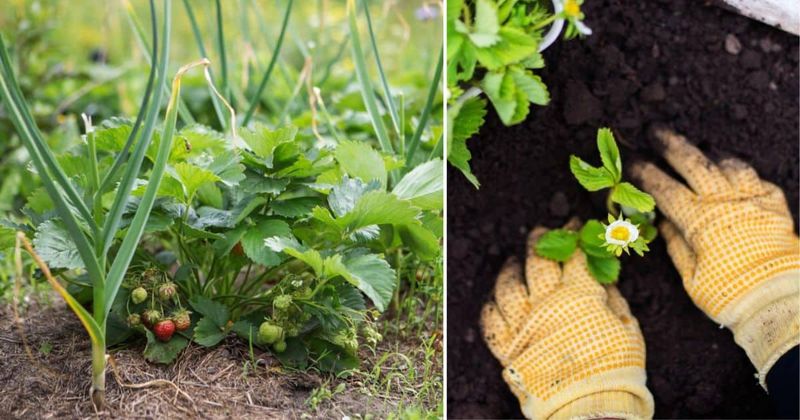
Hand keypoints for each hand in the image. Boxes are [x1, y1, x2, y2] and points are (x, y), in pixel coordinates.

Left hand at [481, 222, 653, 419]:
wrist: (590, 407)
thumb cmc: (615, 369)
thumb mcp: (627, 328)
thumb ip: (613, 299)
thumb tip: (603, 278)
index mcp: (579, 296)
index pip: (574, 255)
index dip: (575, 237)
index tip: (575, 226)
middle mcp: (546, 304)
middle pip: (537, 261)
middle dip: (539, 241)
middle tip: (540, 233)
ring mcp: (523, 324)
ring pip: (508, 285)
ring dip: (511, 270)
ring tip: (514, 262)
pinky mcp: (506, 346)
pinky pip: (490, 318)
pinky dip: (491, 305)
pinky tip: (496, 298)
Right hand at [632, 127, 799, 386]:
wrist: (780, 299)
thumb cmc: (730, 294)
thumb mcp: (691, 278)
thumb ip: (676, 247)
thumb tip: (664, 224)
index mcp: (698, 220)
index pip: (664, 189)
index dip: (646, 174)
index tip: (633, 162)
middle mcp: (724, 202)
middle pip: (694, 164)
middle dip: (672, 146)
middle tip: (657, 131)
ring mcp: (752, 200)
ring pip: (728, 166)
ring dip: (711, 157)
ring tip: (702, 153)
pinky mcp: (775, 206)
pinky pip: (756, 179)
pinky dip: (742, 173)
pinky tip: (736, 175)